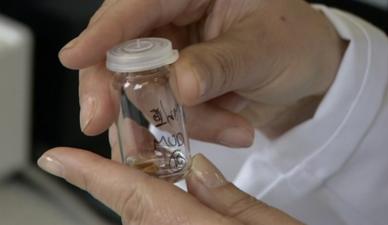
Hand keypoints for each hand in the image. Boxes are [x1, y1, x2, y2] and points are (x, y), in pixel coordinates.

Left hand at [37, 149, 303, 224]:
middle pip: (135, 205)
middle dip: (130, 173)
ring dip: (145, 191)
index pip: (134, 195)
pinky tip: (175, 195)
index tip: (57, 158)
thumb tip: (197, 171)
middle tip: (137, 140)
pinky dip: (156, 208)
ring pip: (143, 217)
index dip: (91, 175)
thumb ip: (227, 199)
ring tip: (163, 166)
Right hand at [59, 0, 345, 145]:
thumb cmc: (296, 44)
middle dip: (117, 91)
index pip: (137, 5)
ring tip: (233, 128)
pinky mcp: (179, 83)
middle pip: (122, 50)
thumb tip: (179, 85)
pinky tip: (232, 129)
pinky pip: (166, 110)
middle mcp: (175, 18)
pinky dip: (193, 127)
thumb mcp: (265, 51)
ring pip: (144, 90)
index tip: (74, 58)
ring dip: (180, 120)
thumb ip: (220, 65)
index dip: (103, 33)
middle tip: (106, 123)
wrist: (311, 73)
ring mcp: (174, 54)